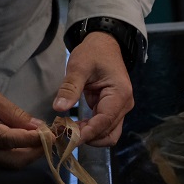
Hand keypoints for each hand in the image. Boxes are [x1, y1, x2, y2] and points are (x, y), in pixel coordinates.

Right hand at [0, 66, 45, 169]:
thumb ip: (15, 114)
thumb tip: (39, 129)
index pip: (9, 141)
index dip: (33, 140)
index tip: (52, 135)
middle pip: (14, 160)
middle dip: (37, 151)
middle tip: (53, 138)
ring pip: (12, 164)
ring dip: (31, 154)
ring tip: (45, 140)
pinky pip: (6, 161)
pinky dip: (22, 154)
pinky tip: (31, 143)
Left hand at [52, 32, 133, 146]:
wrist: (105, 45)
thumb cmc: (94, 53)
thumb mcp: (79, 66)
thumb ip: (70, 88)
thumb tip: (59, 108)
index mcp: (120, 95)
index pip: (104, 122)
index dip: (87, 133)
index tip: (68, 139)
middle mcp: (124, 106)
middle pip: (108, 133)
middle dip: (87, 137)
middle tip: (64, 135)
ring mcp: (120, 110)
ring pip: (108, 134)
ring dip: (89, 137)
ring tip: (68, 131)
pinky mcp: (113, 111)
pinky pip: (103, 127)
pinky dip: (90, 130)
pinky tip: (74, 127)